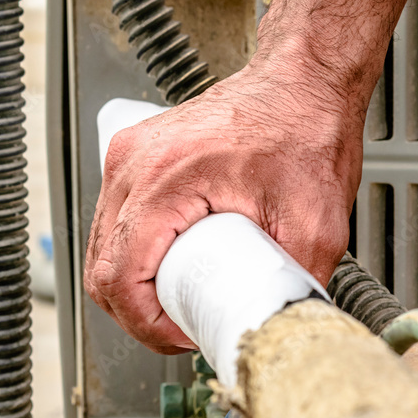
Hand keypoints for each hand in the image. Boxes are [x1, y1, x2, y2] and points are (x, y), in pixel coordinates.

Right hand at [84, 54, 367, 353]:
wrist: (300, 81)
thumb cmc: (305, 129)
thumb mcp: (315, 222)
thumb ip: (297, 283)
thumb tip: (279, 326)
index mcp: (165, 179)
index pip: (120, 276)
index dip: (146, 325)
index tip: (180, 336)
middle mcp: (134, 163)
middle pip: (102, 267)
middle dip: (137, 312)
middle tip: (182, 326)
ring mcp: (130, 156)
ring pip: (103, 245)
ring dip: (132, 284)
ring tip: (177, 299)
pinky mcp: (136, 156)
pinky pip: (115, 219)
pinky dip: (133, 252)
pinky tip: (167, 265)